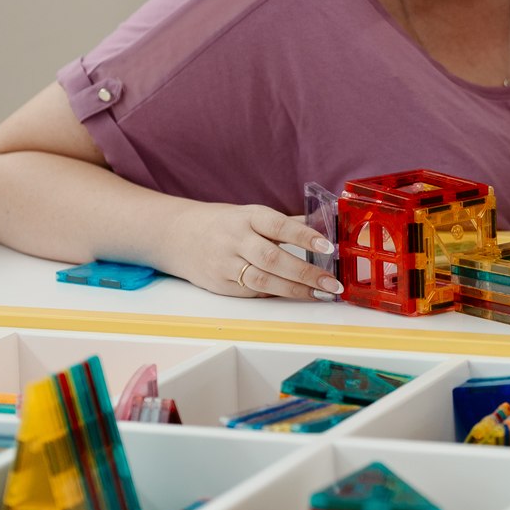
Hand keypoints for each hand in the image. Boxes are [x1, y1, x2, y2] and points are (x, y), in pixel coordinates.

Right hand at [163, 200, 342, 299]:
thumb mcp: (252, 215)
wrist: (177, 236)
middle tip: (332, 283)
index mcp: (247, 217)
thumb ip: (287, 223)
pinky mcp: (220, 285)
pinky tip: (296, 295)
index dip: (304, 236)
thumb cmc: (224, 223)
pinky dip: (276, 294)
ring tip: (320, 294)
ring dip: (295, 290)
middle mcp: (236, 240)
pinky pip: (253, 292)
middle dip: (306, 273)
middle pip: (273, 259)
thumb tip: (326, 224)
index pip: (279, 226)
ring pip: (263, 280)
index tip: (328, 245)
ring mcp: (226, 264)